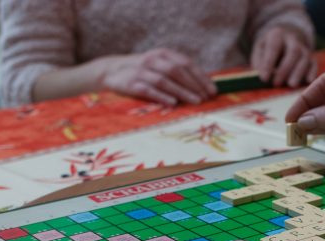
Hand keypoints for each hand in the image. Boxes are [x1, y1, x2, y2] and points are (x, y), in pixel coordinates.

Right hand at [99, 48, 216, 105]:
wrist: (111, 71)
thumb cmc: (144, 72)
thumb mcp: (160, 65)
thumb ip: (178, 73)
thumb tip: (203, 87)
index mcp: (163, 54)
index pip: (186, 63)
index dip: (201, 77)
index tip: (213, 90)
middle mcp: (153, 59)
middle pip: (177, 71)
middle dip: (194, 85)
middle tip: (206, 98)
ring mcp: (141, 71)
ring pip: (165, 80)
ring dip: (182, 92)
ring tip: (196, 101)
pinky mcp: (131, 83)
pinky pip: (148, 90)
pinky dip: (161, 96)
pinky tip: (173, 103)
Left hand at [251, 26, 316, 87]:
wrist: (285, 40)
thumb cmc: (268, 49)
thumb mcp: (259, 51)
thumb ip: (259, 63)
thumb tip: (264, 77)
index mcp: (277, 35)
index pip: (273, 47)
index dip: (268, 63)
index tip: (264, 78)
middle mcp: (293, 40)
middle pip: (293, 52)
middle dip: (285, 69)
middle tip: (277, 83)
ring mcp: (304, 49)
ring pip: (305, 58)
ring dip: (298, 73)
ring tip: (291, 85)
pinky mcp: (311, 58)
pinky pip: (313, 64)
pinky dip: (311, 73)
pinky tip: (307, 82)